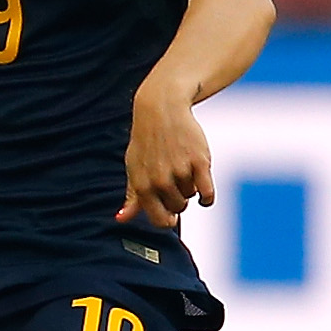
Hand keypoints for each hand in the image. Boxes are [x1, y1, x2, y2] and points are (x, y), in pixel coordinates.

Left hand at [119, 80, 215, 228]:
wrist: (161, 109)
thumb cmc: (146, 141)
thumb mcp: (134, 168)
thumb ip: (132, 196)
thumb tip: (122, 219)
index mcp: (142, 185)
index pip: (159, 220)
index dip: (167, 220)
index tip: (171, 215)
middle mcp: (160, 181)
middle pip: (178, 208)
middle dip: (178, 199)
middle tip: (174, 180)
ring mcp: (180, 171)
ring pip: (191, 196)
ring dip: (189, 187)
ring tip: (182, 168)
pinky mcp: (199, 162)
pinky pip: (208, 193)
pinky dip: (207, 196)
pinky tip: (204, 191)